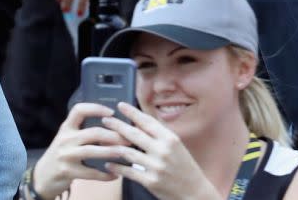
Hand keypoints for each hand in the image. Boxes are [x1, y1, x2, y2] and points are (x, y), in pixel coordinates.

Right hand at [31, 103, 128, 198]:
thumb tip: (109, 124)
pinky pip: (90, 173)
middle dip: (113, 135)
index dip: (96, 108)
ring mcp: (66, 155)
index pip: (79, 110)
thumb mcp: (67, 138)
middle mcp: (65, 139)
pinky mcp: (68, 172)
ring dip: (111, 152)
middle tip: (129, 138)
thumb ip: (82, 131)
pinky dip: (105, 174)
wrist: (42, 176)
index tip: (112, 111)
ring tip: (125, 153)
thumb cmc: (60, 154)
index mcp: (66, 127)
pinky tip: (115, 174)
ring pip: (93, 151)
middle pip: (93, 133)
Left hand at [103, 102, 221, 199]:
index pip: (147, 121)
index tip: (121, 105)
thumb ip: (160, 134)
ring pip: (128, 152)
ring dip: (114, 146)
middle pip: (134, 134)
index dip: (132, 112)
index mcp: (170, 138)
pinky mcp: (150, 181)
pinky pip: (129, 172)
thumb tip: (140, 122)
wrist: (194, 193)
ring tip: (103, 140)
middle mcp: (162, 150)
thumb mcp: (177, 145)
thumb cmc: (185, 167)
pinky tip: (109, 164)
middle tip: (106, 119)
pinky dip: (117, 167)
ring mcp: (155, 166)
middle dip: (117, 125)